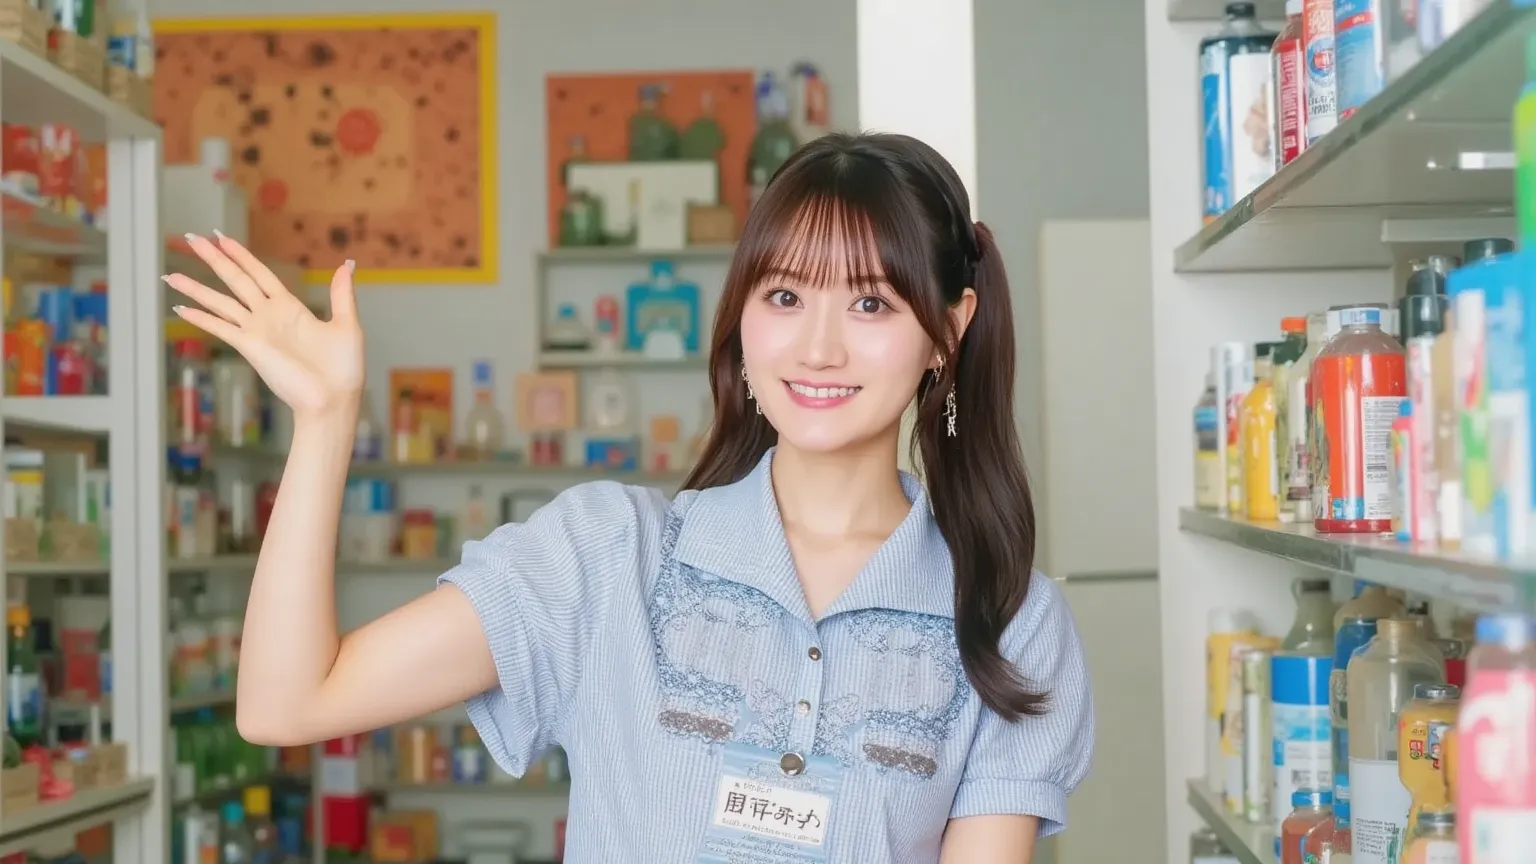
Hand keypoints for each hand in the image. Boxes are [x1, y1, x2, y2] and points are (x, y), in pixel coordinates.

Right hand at [165, 233, 364, 418]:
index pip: (259, 273)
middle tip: (191, 238)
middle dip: (213, 259)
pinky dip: (201, 318)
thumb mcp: (347, 324)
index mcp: (290, 307)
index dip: (241, 255)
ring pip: (220, 302)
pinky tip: (180, 309)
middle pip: (235, 279)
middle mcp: (269, 316)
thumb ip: (342, 294)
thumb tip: (346, 264)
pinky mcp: (250, 347)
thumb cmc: (343, 369)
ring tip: (170, 276)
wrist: (333, 400)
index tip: (221, 238)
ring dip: (195, 288)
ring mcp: (257, 331)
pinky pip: (221, 327)